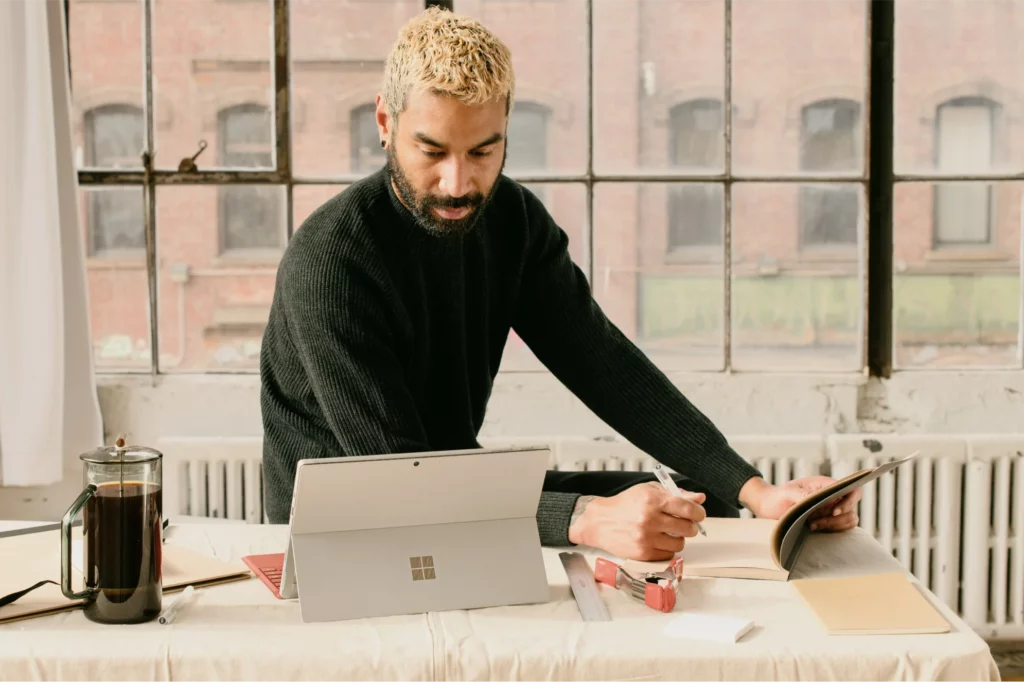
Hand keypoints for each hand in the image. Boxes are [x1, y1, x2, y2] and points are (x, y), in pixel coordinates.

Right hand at [567, 482, 706, 560]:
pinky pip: (668, 555)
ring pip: (680, 544)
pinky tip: (658, 540)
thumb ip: (676, 494)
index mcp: (653, 500)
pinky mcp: (642, 553)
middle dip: (690, 526)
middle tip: (684, 524)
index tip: (698, 514)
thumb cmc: (626, 504)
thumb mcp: (649, 490)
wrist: (600, 520)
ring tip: (668, 532)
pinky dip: (666, 548)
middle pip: (688, 528)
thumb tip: (699, 498)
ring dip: (678, 538)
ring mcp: (646, 538)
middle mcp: (650, 519)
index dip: (699, 512)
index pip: (689, 509)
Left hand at [739, 475, 860, 531]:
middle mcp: (833, 497)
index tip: (834, 511)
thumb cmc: (778, 496)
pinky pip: (843, 528)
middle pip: (851, 509)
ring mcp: (833, 510)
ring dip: (834, 526)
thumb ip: (801, 494)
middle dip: (835, 518)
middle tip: (813, 522)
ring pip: (850, 520)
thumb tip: (815, 498)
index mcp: (825, 485)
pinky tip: (814, 530)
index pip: (850, 489)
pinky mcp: (829, 522)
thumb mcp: (786, 492)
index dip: (848, 501)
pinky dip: (833, 531)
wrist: (770, 506)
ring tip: (812, 526)